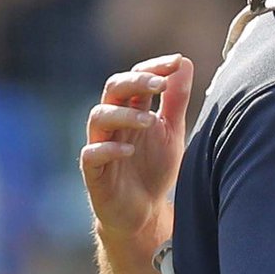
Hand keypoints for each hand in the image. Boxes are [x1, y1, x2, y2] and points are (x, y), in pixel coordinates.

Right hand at [80, 53, 192, 238]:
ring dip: (124, 114)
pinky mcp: (95, 173)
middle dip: (135, 81)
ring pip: (99, 117)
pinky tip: (129, 150)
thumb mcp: (171, 130)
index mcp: (133, 109)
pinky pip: (91, 155)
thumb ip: (176, 99)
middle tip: (160, 84)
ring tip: (150, 120)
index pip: (135, 76)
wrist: (144, 211)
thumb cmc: (155, 166)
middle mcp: (114, 123)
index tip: (176, 61)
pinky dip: (108, 148)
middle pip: (113, 89)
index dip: (153, 66)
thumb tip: (183, 62)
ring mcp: (101, 145)